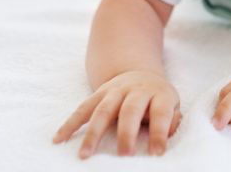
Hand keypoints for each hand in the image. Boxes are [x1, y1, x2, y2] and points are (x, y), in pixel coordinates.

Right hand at [52, 69, 180, 157]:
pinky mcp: (98, 94)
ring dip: (93, 133)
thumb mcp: (172, 105)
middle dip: (126, 134)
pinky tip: (58, 139)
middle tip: (124, 156)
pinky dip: (70, 124)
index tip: (157, 153)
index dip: (160, 133)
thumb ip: (171, 120)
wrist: (140, 74)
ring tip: (85, 155)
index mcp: (159, 94)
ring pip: (102, 110)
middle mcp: (136, 90)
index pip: (161, 113)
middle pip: (130, 110)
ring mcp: (115, 90)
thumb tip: (165, 137)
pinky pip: (82, 108)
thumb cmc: (157, 99)